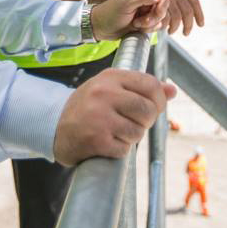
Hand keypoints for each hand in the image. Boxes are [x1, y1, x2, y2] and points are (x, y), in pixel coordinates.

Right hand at [53, 69, 177, 165]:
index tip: (152, 108)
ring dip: (132, 137)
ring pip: (138, 131)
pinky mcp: (96, 140)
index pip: (150, 85)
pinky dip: (120, 150)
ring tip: (117, 133)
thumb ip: (141, 88)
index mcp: (110, 77)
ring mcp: (99, 117)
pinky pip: (124, 149)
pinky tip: (107, 143)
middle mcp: (104, 94)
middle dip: (146, 121)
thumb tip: (172, 91)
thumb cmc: (88, 107)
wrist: (54, 127)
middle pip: (148, 110)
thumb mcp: (111, 89)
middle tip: (133, 123)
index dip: (159, 100)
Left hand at [90, 0, 168, 40]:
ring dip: (151, 23)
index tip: (156, 10)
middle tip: (143, 20)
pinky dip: (149, 29)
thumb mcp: (126, 3)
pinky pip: (158, 25)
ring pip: (162, 16)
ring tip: (136, 24)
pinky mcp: (146, 20)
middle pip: (164, 4)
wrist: (102, 28)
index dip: (162, 1)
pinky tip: (137, 27)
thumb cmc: (110, 13)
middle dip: (156, 15)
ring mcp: (146, 9)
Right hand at [156, 0, 204, 35]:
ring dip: (176, 27)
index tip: (201, 25)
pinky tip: (165, 29)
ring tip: (171, 32)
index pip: (195, 2)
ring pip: (178, 16)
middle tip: (186, 33)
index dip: (199, 15)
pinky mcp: (159, 1)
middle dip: (188, 25)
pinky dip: (167, 25)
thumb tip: (188, 11)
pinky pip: (167, 17)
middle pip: (188, 11)